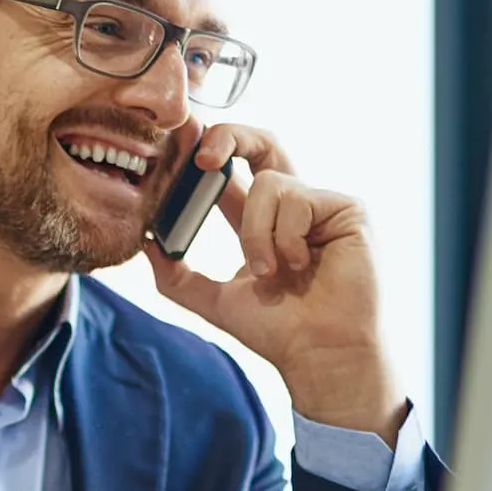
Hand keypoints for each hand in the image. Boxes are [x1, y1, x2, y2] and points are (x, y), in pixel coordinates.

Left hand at [144, 124, 406, 445]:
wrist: (319, 354)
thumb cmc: (279, 331)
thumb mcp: (214, 300)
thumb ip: (176, 274)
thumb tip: (144, 241)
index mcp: (262, 220)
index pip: (230, 172)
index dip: (204, 152)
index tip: (176, 141)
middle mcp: (292, 205)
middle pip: (260, 144)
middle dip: (228, 136)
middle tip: (201, 156)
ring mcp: (321, 203)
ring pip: (267, 184)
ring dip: (256, 234)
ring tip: (270, 273)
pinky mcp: (347, 208)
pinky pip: (296, 200)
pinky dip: (285, 238)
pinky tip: (302, 266)